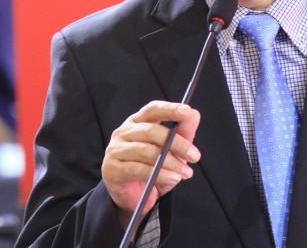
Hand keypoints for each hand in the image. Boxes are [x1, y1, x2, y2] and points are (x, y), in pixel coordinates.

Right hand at [102, 100, 200, 217]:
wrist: (133, 198)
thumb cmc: (152, 169)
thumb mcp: (172, 151)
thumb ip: (183, 132)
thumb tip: (194, 114)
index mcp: (138, 121)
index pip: (153, 109)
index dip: (170, 109)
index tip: (187, 112)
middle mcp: (124, 131)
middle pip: (151, 131)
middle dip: (177, 143)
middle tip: (194, 155)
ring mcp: (116, 149)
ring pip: (146, 151)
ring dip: (170, 162)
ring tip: (185, 172)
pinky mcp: (112, 169)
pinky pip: (138, 169)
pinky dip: (159, 174)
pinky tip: (173, 178)